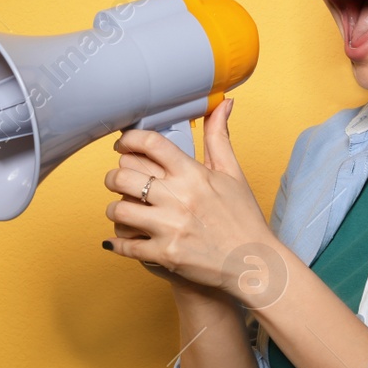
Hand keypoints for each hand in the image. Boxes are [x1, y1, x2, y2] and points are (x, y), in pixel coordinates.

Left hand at [101, 98, 278, 296]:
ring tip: (121, 210)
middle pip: (123, 176)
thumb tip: (224, 103)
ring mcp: (169, 227)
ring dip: (114, 209)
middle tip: (118, 180)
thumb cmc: (243, 217)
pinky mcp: (164, 254)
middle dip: (114, 177)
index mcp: (192, 174)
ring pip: (118, 210)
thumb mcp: (233, 173)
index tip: (122, 146)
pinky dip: (116, 243)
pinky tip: (118, 241)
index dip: (128, 140)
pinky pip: (124, 245)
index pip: (149, 144)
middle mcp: (178, 198)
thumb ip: (219, 138)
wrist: (254, 264)